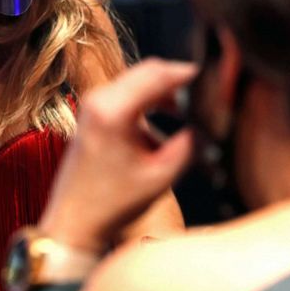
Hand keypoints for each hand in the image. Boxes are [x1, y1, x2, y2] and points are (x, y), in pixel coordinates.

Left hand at [38, 59, 196, 252]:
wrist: (75, 220)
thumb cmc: (112, 203)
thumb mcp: (162, 175)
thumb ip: (190, 144)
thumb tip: (209, 121)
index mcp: (112, 111)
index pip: (158, 74)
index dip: (189, 73)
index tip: (214, 77)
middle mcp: (98, 100)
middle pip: (148, 70)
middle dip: (179, 79)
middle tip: (207, 92)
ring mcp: (93, 104)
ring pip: (139, 79)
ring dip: (166, 89)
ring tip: (192, 107)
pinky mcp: (94, 112)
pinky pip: (129, 92)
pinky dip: (151, 97)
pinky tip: (171, 114)